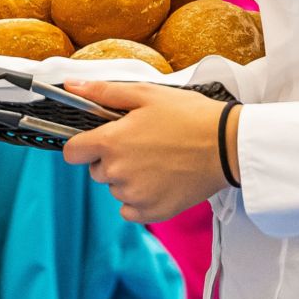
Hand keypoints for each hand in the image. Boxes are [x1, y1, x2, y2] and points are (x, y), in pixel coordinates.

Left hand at [60, 81, 237, 223]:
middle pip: (96, 170)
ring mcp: (135, 195)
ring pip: (115, 189)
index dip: (82, 144)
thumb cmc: (189, 116)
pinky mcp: (153, 212)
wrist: (227, 145)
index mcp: (111, 142)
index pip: (72, 152)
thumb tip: (71, 85)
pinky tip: (159, 182)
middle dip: (110, 159)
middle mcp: (117, 173)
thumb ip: (103, 92)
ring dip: (127, 179)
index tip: (98, 141)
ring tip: (156, 161)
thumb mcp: (145, 94)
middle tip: (140, 145)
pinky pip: (130, 210)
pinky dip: (139, 200)